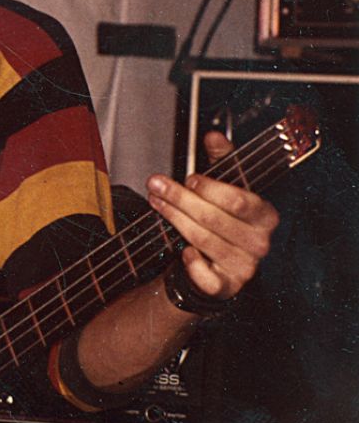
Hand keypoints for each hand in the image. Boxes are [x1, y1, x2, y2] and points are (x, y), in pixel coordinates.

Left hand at [146, 131, 278, 302]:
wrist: (216, 261)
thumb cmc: (221, 218)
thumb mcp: (224, 185)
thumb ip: (222, 159)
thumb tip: (213, 136)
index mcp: (265, 215)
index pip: (239, 199)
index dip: (210, 188)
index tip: (188, 178)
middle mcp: (260, 241)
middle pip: (215, 218)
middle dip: (180, 199)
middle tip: (156, 185)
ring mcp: (245, 266)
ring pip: (203, 240)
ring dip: (174, 219)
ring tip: (156, 203)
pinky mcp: (227, 286)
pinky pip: (206, 276)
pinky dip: (191, 263)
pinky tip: (182, 250)